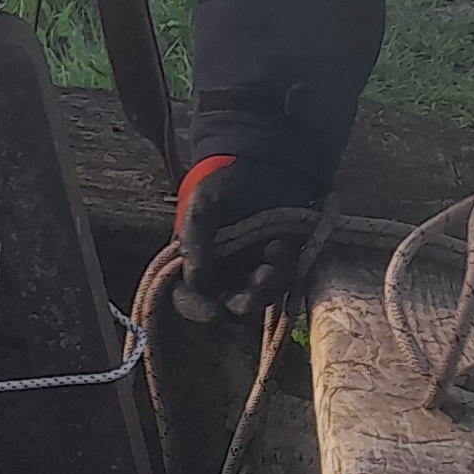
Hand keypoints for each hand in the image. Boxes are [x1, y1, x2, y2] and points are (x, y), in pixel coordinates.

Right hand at [172, 151, 330, 322]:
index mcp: (197, 260)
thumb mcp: (203, 203)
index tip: (215, 313)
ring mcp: (252, 270)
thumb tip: (195, 281)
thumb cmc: (229, 179)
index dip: (198, 309)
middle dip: (243, 301)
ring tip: (275, 252)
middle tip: (260, 279)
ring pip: (258, 298)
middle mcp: (223, 272)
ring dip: (267, 285)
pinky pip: (283, 284)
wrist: (271, 160)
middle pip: (227, 305)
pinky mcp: (280, 265)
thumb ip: (194, 239)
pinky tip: (283, 246)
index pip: (189, 297)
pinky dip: (284, 270)